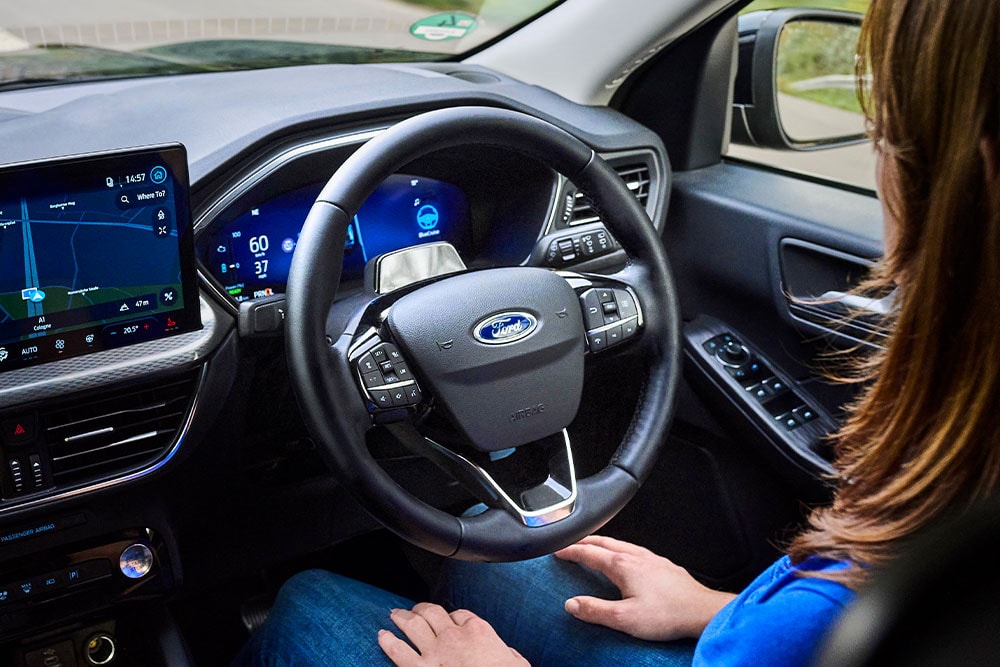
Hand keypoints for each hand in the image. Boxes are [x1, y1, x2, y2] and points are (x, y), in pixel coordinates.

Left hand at [378, 602, 528, 666]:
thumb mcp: (517, 663)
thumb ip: (508, 654)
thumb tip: (507, 654)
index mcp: (477, 630)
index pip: (459, 615)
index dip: (452, 617)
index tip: (449, 620)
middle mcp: (453, 636)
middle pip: (432, 612)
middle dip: (422, 609)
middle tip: (414, 609)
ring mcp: (434, 652)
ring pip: (413, 626)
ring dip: (402, 617)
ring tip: (394, 614)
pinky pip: (398, 651)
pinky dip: (388, 641)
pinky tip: (382, 636)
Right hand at [555, 535, 735, 640]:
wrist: (701, 611)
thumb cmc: (668, 614)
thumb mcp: (625, 618)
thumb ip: (595, 610)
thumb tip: (572, 604)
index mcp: (623, 566)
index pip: (589, 553)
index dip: (570, 551)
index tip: (558, 551)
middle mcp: (637, 557)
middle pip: (604, 542)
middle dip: (584, 541)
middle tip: (571, 544)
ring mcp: (652, 559)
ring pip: (621, 544)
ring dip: (602, 544)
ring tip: (594, 548)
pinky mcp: (663, 566)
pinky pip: (635, 550)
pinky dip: (620, 549)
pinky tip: (626, 559)